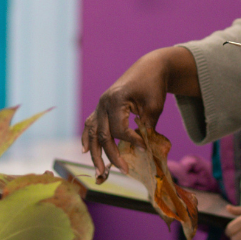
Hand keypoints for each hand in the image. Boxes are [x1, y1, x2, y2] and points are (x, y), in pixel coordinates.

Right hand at [81, 47, 198, 180]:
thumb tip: (142, 148)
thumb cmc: (153, 85)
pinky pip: (90, 125)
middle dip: (112, 156)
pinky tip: (85, 151)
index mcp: (115, 100)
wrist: (149, 68)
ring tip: (100, 172)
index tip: (145, 148)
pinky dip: (87, 138)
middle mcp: (103, 103)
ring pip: (93, 133)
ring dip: (95, 153)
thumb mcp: (155, 105)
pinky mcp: (102, 107)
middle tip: (124, 171)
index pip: (119, 129)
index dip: (132, 141)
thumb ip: (147, 126)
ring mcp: (100, 105)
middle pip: (103, 135)